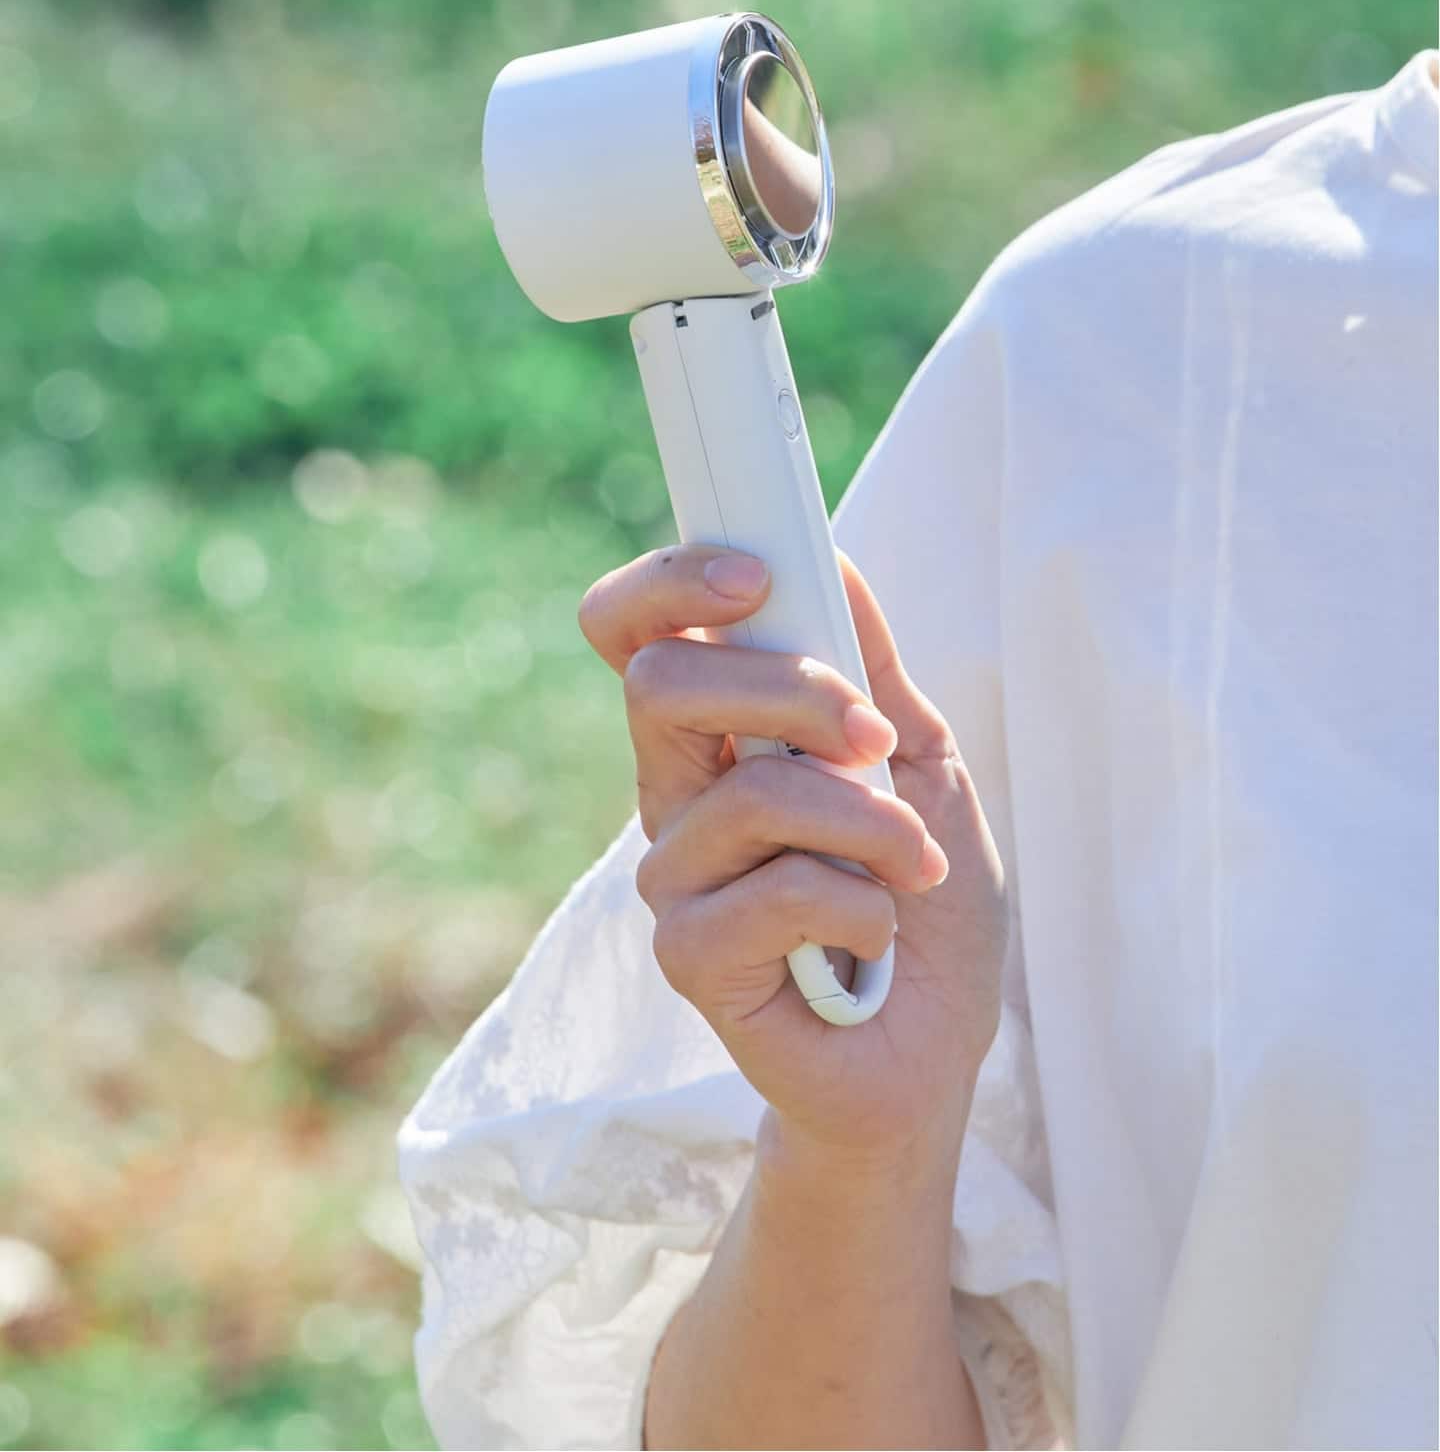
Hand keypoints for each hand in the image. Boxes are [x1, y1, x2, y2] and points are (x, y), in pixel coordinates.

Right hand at [578, 544, 1007, 1170]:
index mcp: (716, 734)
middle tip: (877, 742)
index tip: (755, 575)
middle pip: (662, 683)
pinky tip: (873, 942)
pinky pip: (773, 893)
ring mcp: (675, 879)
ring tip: (914, 868)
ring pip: (749, 793)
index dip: (670, 582)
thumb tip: (830, 554)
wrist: (933, 1048)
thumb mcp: (919, 759)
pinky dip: (859, 908)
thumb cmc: (921, 901)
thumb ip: (870, 666)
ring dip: (869, 824)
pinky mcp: (691, 960)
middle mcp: (676, 796)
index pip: (634, 631)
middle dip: (795, 691)